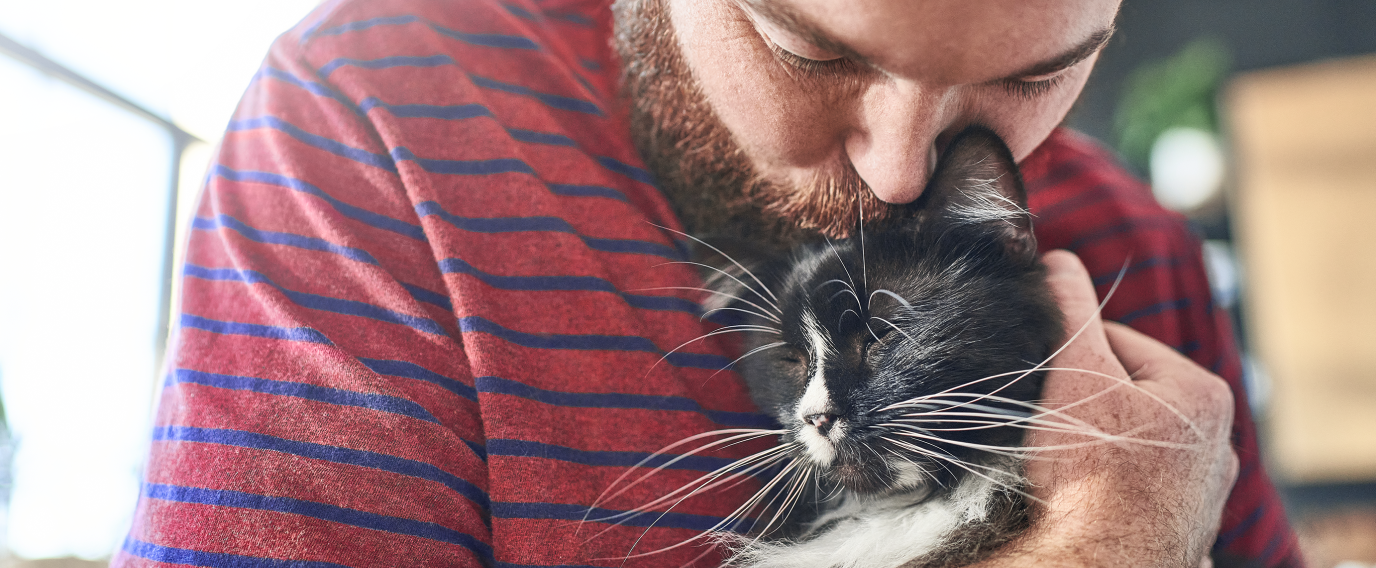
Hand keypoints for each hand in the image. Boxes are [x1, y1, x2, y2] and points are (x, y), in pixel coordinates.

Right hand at [979, 250, 1238, 566]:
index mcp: (1201, 392)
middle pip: (1120, 394)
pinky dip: (1100, 487)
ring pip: (1123, 443)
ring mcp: (1197, 494)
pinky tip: (1076, 494)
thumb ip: (1068, 311)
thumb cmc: (1090, 472)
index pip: (1116, 341)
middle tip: (1046, 423)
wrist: (1092, 564)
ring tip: (1058, 460)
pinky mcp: (1175, 529)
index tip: (1042, 378)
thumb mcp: (1074, 372)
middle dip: (1081, 403)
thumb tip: (1057, 261)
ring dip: (1088, 445)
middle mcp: (1214, 445)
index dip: (1069, 354)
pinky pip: (1127, 488)